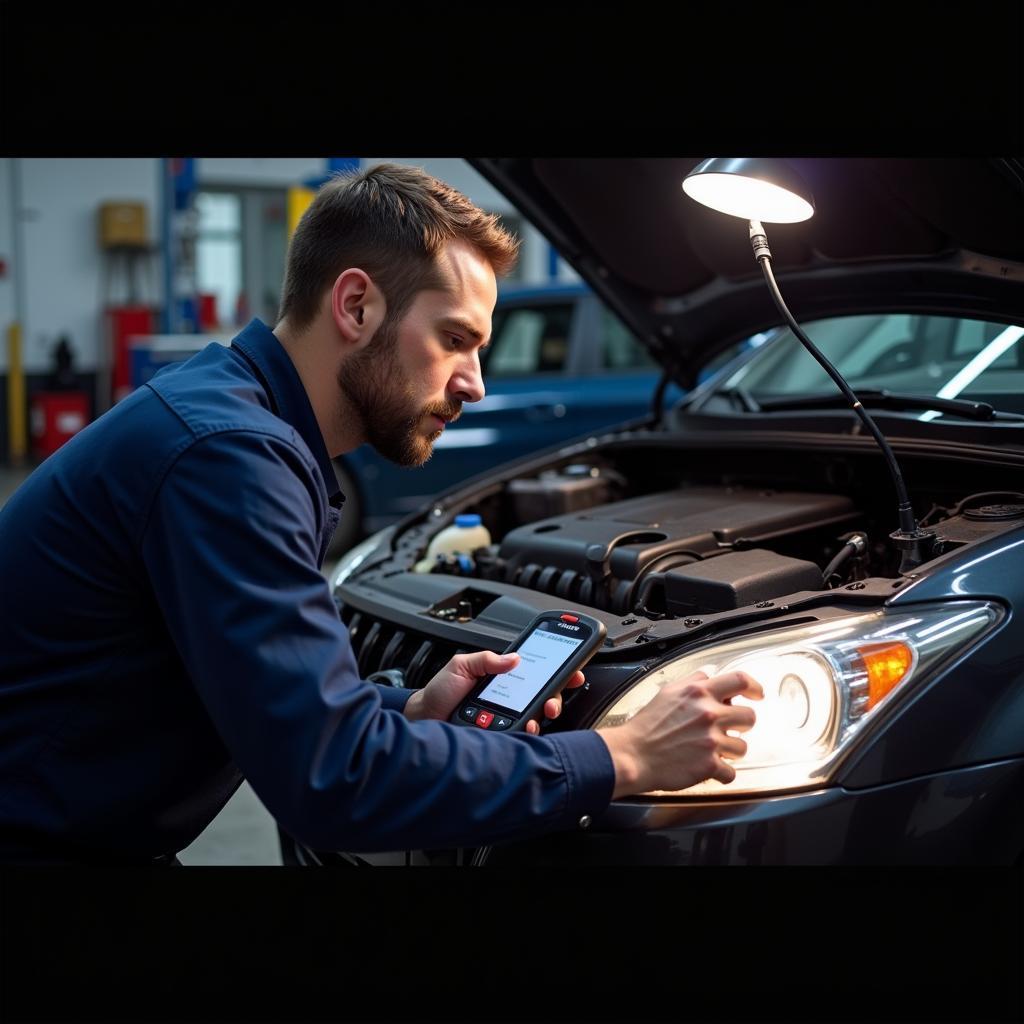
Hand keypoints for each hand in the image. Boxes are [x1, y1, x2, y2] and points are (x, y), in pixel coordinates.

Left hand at [404, 649, 585, 733]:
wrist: (423, 720)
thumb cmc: (439, 692)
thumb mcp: (461, 666)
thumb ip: (486, 659)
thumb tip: (514, 658)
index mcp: (503, 679)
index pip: (537, 674)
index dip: (558, 672)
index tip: (573, 671)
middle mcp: (510, 700)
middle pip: (545, 697)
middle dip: (557, 696)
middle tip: (554, 698)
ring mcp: (507, 719)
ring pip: (537, 718)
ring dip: (543, 715)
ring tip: (539, 713)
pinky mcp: (502, 737)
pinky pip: (522, 737)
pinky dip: (529, 732)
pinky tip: (527, 729)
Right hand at [597, 669, 762, 797]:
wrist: (633, 755)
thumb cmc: (646, 726)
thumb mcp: (667, 692)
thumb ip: (692, 683)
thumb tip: (708, 678)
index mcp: (698, 693)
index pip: (740, 680)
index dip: (754, 687)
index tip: (757, 693)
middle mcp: (708, 714)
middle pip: (749, 716)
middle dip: (741, 724)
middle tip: (729, 728)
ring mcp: (711, 740)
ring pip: (742, 747)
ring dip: (730, 750)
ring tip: (712, 750)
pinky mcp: (709, 765)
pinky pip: (731, 773)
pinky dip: (721, 773)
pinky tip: (708, 768)